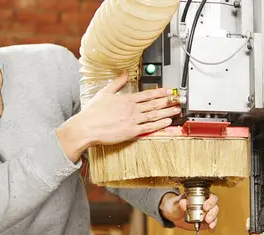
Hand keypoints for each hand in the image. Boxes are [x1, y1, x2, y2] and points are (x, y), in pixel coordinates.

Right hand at [57, 72, 180, 161]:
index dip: (159, 92)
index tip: (168, 91)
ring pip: (154, 115)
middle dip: (167, 101)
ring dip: (166, 112)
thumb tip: (125, 73)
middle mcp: (132, 109)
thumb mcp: (104, 92)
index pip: (147, 94)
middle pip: (153, 104)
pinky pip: (148, 127)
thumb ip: (117, 82)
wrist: (87, 127)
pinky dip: (159, 124)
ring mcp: (133, 120)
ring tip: (176, 110)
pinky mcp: (131, 131)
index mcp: (126, 99)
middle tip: (177, 99)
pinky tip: (167, 122)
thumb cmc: (93, 112)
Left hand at [159, 192, 218, 231]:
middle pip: (215, 207)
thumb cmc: (176, 205)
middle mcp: (206, 204)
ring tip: (209, 224)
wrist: (174, 215)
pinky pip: (211, 224)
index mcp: (201, 196)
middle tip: (207, 218)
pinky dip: (212, 227)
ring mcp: (207, 214)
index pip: (211, 197)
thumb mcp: (177, 204)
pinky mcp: (206, 222)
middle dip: (212, 213)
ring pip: (214, 216)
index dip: (211, 202)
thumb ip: (180, 203)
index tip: (205, 207)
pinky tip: (210, 230)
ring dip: (213, 220)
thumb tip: (184, 203)